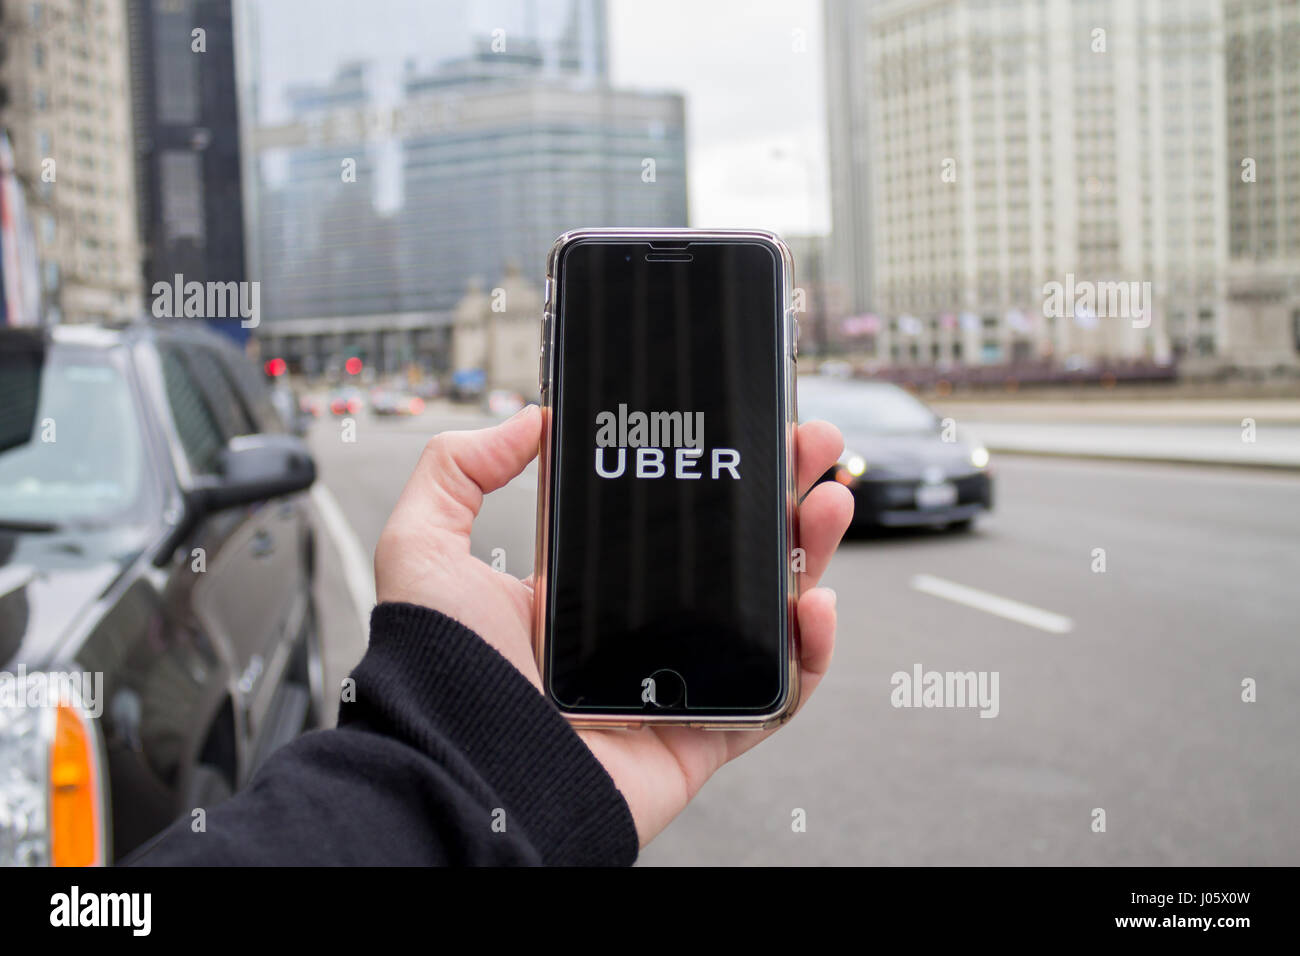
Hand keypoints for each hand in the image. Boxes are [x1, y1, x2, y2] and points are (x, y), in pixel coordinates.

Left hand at [374, 404, 853, 846]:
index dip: (711, 469)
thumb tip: (524, 420)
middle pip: (730, 554)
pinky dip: (810, 653)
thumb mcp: (424, 547)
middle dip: (776, 494)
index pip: (666, 518)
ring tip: (825, 502)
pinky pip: (776, 695)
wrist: (462, 776)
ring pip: (766, 613)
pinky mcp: (705, 734)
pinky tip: (814, 604)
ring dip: (807, 554)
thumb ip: (457, 470)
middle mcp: (636, 632)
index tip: (742, 421)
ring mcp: (676, 681)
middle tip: (806, 445)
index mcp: (585, 589)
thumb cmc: (437, 676)